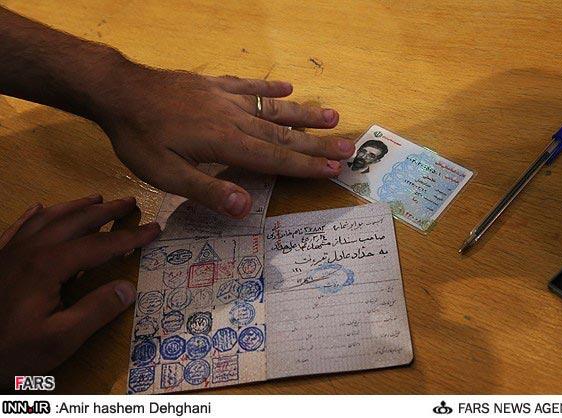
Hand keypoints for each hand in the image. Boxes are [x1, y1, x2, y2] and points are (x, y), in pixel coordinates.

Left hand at [0, 195, 159, 386]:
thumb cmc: (13, 350)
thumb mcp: (59, 340)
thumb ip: (96, 311)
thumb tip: (128, 288)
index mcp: (48, 265)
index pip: (99, 245)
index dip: (130, 236)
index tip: (154, 229)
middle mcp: (30, 250)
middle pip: (75, 221)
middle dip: (106, 210)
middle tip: (130, 202)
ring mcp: (10, 252)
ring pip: (48, 218)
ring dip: (76, 206)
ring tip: (96, 199)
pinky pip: (18, 227)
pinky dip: (35, 215)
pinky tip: (41, 208)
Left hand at [94, 65, 354, 217]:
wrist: (119, 92)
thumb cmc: (140, 138)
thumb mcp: (165, 174)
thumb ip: (208, 190)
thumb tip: (246, 207)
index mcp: (226, 143)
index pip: (275, 157)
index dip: (306, 165)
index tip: (335, 168)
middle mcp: (233, 118)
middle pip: (283, 133)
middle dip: (317, 143)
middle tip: (349, 146)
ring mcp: (225, 98)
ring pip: (273, 108)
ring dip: (303, 114)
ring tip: (332, 116)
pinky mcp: (213, 85)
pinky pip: (248, 85)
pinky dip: (269, 88)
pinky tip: (288, 88)